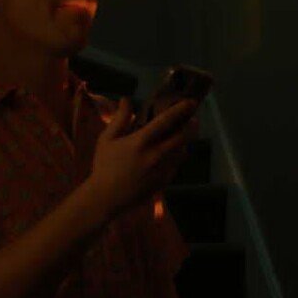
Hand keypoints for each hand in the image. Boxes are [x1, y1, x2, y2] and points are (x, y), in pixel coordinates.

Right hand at [87, 98, 197, 214]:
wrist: (106, 197)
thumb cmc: (104, 165)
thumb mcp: (107, 139)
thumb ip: (120, 118)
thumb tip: (127, 99)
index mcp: (140, 142)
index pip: (165, 121)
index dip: (180, 110)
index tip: (191, 101)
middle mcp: (155, 155)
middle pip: (182, 137)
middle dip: (191, 126)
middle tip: (193, 119)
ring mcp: (161, 170)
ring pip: (182, 151)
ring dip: (185, 142)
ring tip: (183, 135)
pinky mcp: (164, 181)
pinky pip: (177, 165)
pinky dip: (177, 157)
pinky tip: (171, 153)